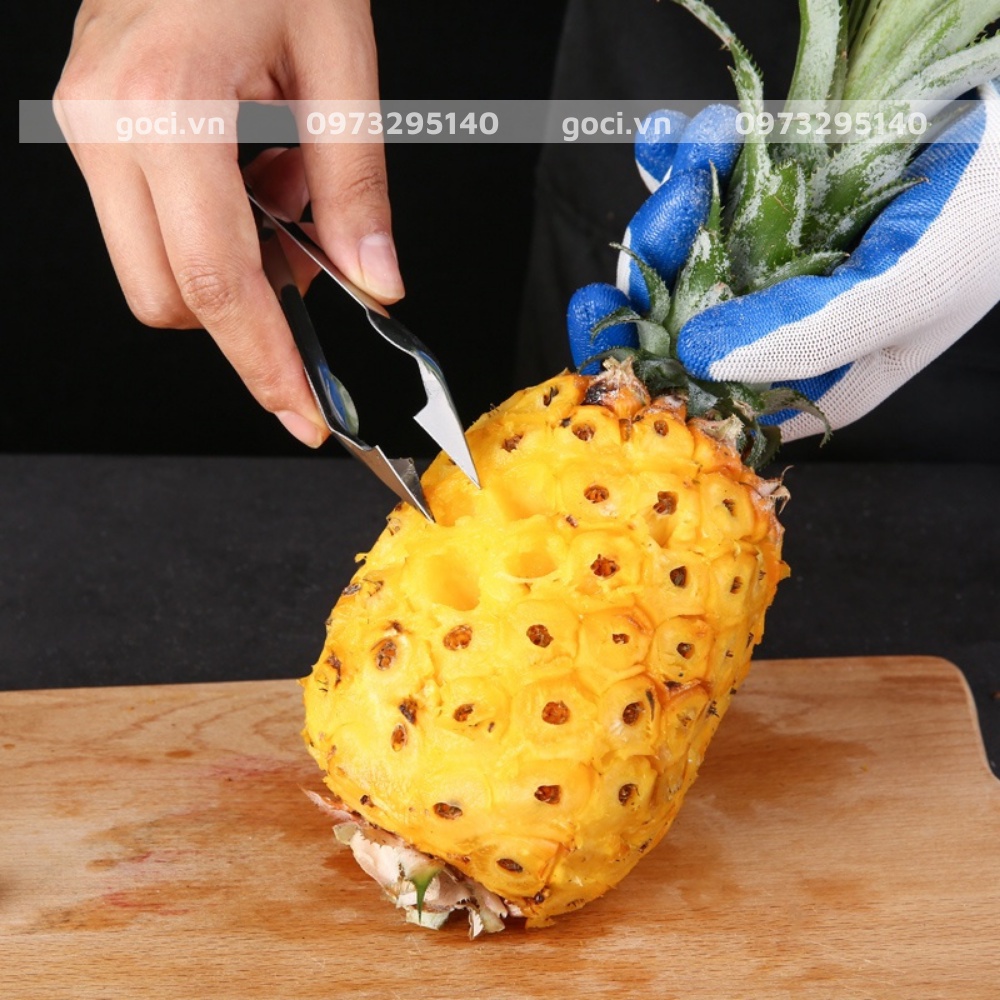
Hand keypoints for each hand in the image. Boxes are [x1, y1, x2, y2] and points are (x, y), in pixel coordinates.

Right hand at [54, 0, 403, 446]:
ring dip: (231, 262)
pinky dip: (210, 225)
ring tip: (280, 183)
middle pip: (169, 297)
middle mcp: (106, 125)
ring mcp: (86, 124)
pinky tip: (248, 166)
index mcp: (168, 109)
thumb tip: (375, 285)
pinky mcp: (91, 123)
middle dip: (247, 311)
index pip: (217, 284)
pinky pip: (146, 222)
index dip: (263, 363)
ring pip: (152, 267)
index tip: (301, 413)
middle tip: (309, 259)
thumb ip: (356, 190)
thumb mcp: (341, 66)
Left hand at [569, 84, 999, 441]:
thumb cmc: (996, 218)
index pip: (719, 395)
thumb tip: (695, 358)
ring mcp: (789, 256)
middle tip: (663, 214)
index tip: (602, 330)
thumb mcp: (908, 290)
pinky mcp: (788, 194)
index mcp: (825, 374)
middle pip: (693, 315)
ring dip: (680, 196)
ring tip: (696, 149)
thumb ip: (805, 336)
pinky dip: (690, 154)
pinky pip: (717, 181)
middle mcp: (798, 324)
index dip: (652, 369)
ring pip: (697, 244)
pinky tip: (671, 134)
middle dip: (663, 265)